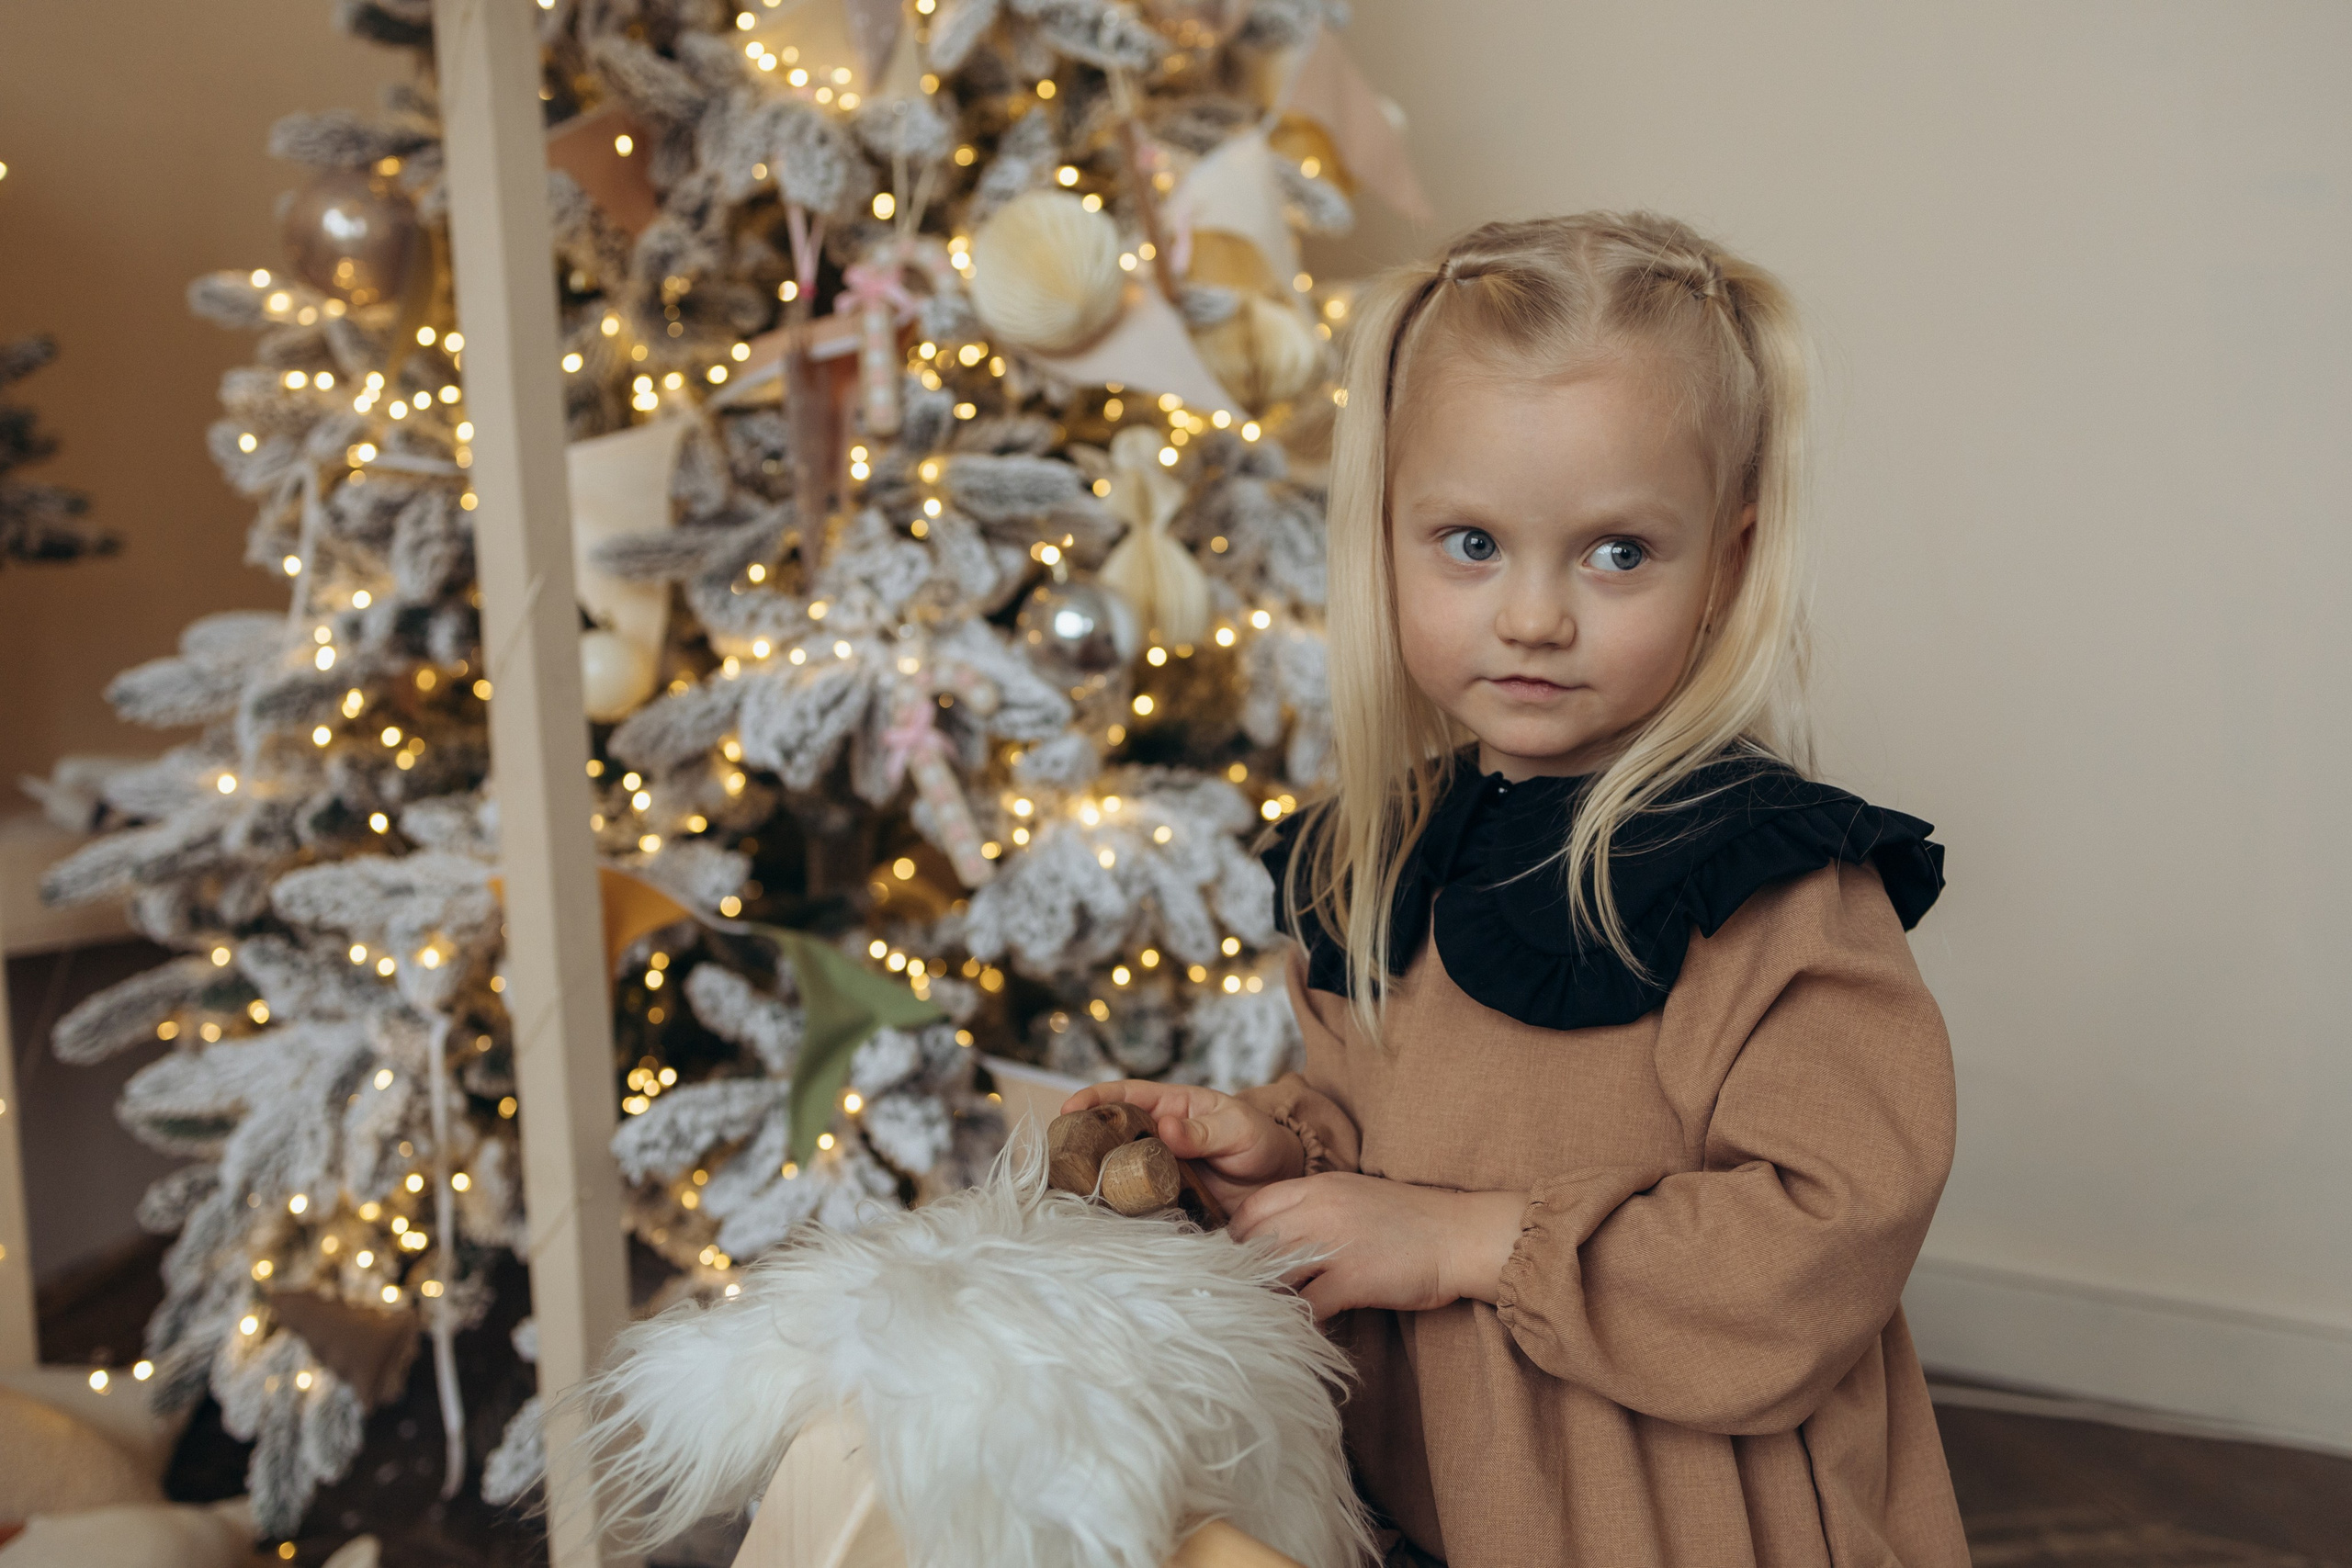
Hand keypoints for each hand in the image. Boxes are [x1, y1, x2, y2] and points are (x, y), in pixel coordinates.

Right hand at [1060, 1080, 1303, 1212]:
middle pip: (1111, 1137)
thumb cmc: (1260, 1141)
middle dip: (1083, 1143)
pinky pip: (1139, 1205)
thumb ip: (1203, 1131)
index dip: (1094, 1099)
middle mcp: (1157, 1139)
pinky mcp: (1167, 1202)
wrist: (1283, 1181)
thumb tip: (1166, 1128)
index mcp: (1171, 1108)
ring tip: (1071, 1192)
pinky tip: (1104, 1220)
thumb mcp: (1236, 1129)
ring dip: (1098, 1181)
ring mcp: (1160, 1171)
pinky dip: (1122, 1211)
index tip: (1069, 1108)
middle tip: (1059, 1157)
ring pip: (1119, 1173)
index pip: (1125, 1096)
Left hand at [1227, 1174, 1529, 1320]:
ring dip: (1266, 1300)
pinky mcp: (1353, 1278)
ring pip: (1274, 1274)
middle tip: (1242, 1298)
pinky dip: (1299, 1324)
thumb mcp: (1353, 1197)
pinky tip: (1302, 1332)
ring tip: (1265, 1318)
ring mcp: (1335, 1244)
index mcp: (1317, 1186)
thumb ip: (1313, 1210)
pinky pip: (1307, 1307)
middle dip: (1243, 1274)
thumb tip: (1274, 1239)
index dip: (1236, 1239)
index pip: (1253, 1208)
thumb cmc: (1410, 1220)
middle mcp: (1319, 1209)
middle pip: (1255, 1243)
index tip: (1235, 1264)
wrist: (1461, 1234)